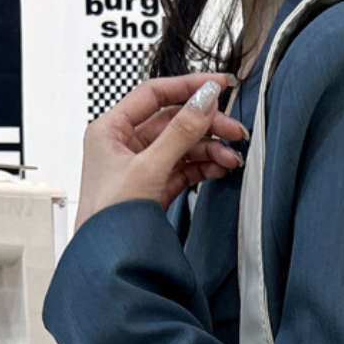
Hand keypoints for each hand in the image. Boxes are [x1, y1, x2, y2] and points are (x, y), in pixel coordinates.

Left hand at [74, 73, 247, 233]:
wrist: (110, 257)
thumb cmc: (109, 216)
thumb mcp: (148, 167)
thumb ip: (180, 133)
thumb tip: (203, 101)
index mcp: (111, 129)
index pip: (154, 94)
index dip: (187, 87)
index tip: (217, 85)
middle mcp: (126, 144)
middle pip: (175, 121)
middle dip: (207, 125)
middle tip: (234, 130)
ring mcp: (143, 165)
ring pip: (184, 146)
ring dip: (210, 148)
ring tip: (231, 157)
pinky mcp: (157, 185)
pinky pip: (186, 167)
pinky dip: (205, 166)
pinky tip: (220, 167)